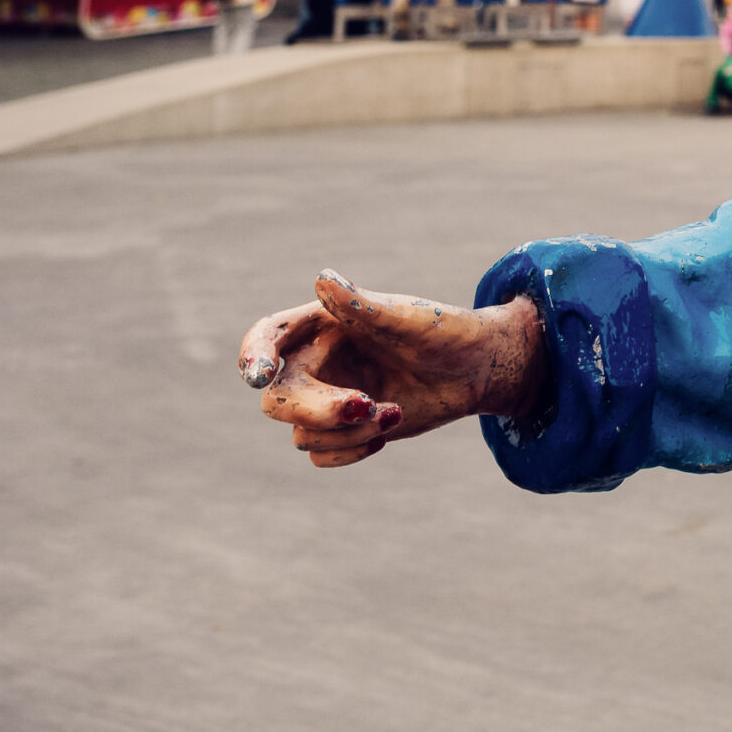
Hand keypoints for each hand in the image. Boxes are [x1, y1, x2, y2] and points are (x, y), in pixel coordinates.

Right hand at [239, 272, 546, 468]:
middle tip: (367, 405)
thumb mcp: (408, 318)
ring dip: (347, 431)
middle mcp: (316, 361)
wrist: (477, 370)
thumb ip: (363, 306)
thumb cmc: (444, 333)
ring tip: (395, 412)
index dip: (255, 354)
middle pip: (280, 398)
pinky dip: (348, 450)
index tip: (261, 375)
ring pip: (302, 432)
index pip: (270, 336)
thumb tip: (322, 278)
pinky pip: (319, 453)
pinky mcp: (342, 429)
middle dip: (318, 408)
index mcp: (322, 324)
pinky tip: (386, 432)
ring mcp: (326, 397)